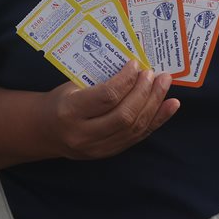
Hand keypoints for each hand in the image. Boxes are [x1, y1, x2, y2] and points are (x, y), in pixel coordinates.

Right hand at [45, 61, 179, 160]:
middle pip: (124, 115)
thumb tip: (135, 66)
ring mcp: (98, 148)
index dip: (126, 80)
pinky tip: (171, 105)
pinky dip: (158, 119)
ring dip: (154, 104)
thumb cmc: (62, 100)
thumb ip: (100, 80)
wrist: (46, 131)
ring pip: (134, 128)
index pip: (106, 97)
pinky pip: (139, 136)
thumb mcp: (72, 86)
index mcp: (70, 112)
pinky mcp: (110, 153)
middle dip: (144, 93)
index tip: (136, 65)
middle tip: (154, 74)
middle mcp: (84, 134)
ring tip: (164, 84)